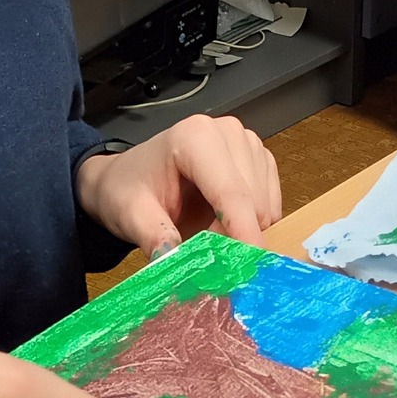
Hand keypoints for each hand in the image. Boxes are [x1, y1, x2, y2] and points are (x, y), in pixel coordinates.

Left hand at [75, 113, 280, 257]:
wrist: (126, 179)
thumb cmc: (127, 190)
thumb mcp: (130, 215)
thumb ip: (153, 236)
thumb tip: (173, 263)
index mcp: (195, 136)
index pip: (230, 191)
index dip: (242, 230)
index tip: (249, 265)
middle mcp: (227, 133)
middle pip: (252, 201)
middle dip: (234, 235)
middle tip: (203, 251)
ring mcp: (248, 145)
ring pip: (264, 207)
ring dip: (242, 231)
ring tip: (205, 231)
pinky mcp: (260, 161)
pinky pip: (270, 206)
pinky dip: (251, 225)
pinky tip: (221, 223)